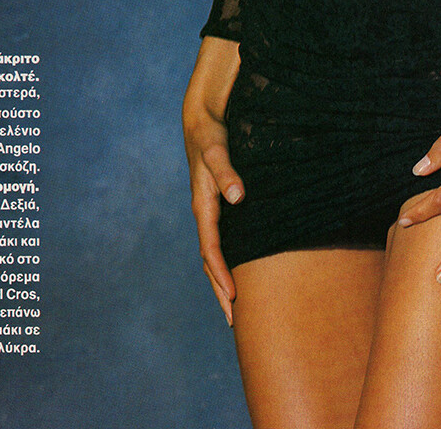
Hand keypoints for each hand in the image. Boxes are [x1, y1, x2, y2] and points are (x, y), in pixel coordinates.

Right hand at [181, 36, 243, 325]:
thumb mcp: (217, 149)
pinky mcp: (218, 203)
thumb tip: (238, 197)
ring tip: (235, 308)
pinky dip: (226, 261)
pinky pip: (221, 240)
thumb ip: (226, 171)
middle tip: (235, 322)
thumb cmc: (210, 133)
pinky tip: (240, 270)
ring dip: (222, 280)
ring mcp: (211, 210)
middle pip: (210, 261)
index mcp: (203, 205)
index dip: (222, 274)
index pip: (211, 249)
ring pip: (214, 254)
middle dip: (220, 290)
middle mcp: (205, 212)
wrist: (201, 117)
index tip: (234, 298)